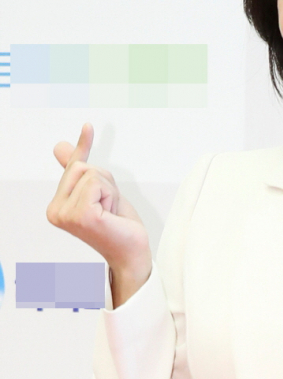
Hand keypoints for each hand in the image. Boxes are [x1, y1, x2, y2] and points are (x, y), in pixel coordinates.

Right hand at [46, 124, 150, 272]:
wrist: (132, 252)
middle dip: (105, 181)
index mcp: (56, 206)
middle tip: (110, 206)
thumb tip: (58, 147)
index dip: (83, 146)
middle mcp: (55, 211)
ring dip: (110, 190)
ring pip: (92, 173)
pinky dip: (111, 194)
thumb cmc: (118, 225)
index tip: (89, 126)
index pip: (72, 167)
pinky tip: (111, 215)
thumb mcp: (101, 192)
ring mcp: (66, 215)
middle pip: (83, 166)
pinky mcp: (82, 215)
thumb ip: (80, 172)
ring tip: (111, 212)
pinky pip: (98, 183)